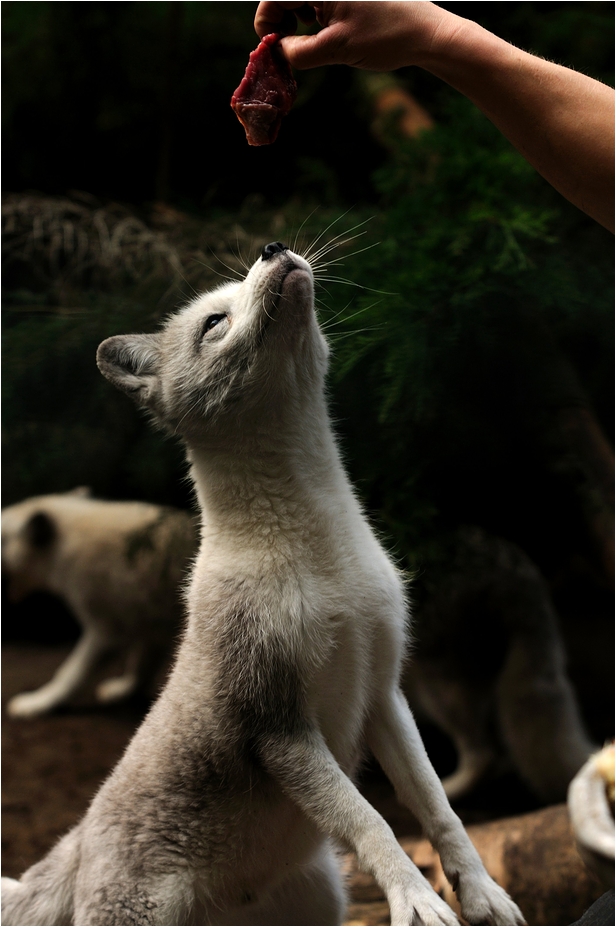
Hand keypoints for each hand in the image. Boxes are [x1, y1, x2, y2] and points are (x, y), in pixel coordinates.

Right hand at [254, 1, 452, 70]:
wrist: (427, 34)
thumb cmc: (385, 37)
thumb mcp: (336, 49)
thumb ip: (299, 52)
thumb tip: (278, 52)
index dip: (267, 22)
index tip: (273, 47)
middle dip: (281, 22)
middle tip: (290, 48)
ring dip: (297, 21)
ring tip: (313, 41)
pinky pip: (317, 1)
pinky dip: (314, 19)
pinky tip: (327, 34)